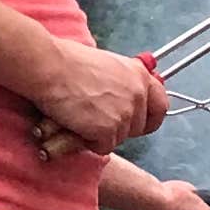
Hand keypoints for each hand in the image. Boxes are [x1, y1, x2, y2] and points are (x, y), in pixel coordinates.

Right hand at [31, 43, 168, 156]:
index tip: (139, 124)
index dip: (149, 119)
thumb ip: (121, 82)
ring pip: (118, 138)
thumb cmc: (67, 62)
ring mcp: (125, 113)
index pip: (160, 106)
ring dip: (99, 134)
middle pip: (137, 127)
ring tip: (79, 117)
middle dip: (118, 128)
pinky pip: (102, 147)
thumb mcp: (106, 65)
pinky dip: (87, 141)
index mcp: (139, 74)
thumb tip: (119, 97)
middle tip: (95, 120)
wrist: (49, 67)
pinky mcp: (109, 130)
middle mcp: (138, 94)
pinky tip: (75, 124)